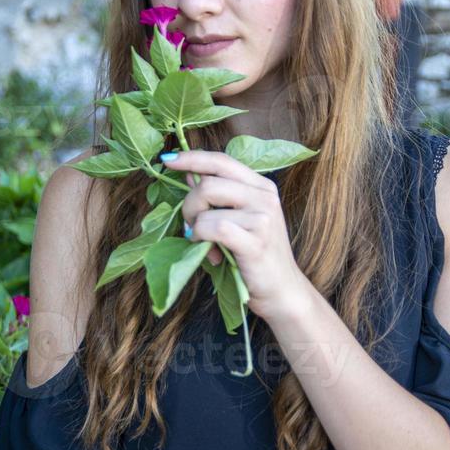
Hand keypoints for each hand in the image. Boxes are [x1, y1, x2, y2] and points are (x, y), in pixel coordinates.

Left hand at [161, 149, 307, 321]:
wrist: (281, 291)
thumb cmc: (254, 256)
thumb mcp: (238, 220)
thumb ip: (217, 198)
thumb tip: (188, 176)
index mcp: (261, 186)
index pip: (222, 161)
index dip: (192, 158)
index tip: (168, 161)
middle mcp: (265, 197)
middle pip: (208, 182)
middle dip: (189, 204)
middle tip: (190, 226)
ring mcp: (263, 218)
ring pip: (207, 205)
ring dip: (194, 225)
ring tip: (203, 243)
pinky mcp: (256, 241)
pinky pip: (213, 228)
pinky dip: (200, 238)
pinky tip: (208, 251)